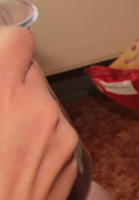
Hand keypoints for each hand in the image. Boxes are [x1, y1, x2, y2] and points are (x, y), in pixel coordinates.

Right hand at [0, 27, 78, 199]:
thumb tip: (1, 84)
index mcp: (3, 99)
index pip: (17, 41)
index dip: (3, 46)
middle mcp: (39, 112)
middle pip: (30, 69)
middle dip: (8, 79)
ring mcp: (60, 135)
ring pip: (43, 100)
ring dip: (22, 107)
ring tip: (0, 139)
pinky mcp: (71, 158)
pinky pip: (53, 129)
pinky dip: (36, 133)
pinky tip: (12, 159)